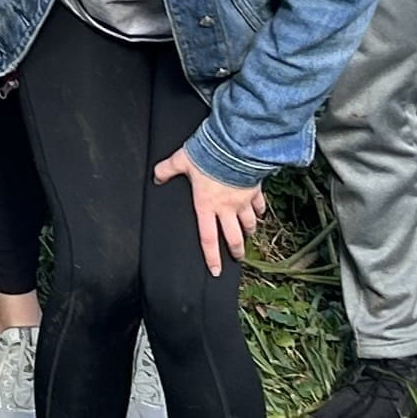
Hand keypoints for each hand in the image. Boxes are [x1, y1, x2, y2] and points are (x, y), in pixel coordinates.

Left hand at [151, 146, 266, 275]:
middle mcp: (226, 208)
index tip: (215, 271)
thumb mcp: (182, 161)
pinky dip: (260, 211)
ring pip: (249, 223)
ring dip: (249, 231)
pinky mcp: (255, 190)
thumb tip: (156, 176)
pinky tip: (260, 212)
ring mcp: (243, 201)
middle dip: (236, 250)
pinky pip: (260, 205)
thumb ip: (167, 169)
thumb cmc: (207, 155)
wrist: (234, 146)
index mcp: (206, 205)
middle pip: (233, 237)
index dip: (211, 256)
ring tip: (248, 235)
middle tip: (237, 257)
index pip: (208, 238)